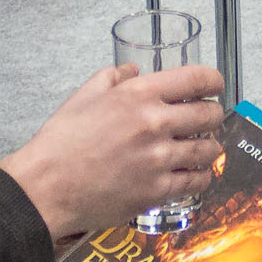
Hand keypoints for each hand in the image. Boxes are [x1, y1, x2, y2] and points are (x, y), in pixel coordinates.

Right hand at [0, 64, 225, 243]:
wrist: (46, 187)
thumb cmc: (61, 140)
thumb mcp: (84, 95)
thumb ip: (113, 77)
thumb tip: (133, 70)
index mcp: (139, 95)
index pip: (197, 79)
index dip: (214, 81)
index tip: (216, 86)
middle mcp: (155, 124)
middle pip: (210, 115)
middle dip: (213, 115)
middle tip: (207, 119)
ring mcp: (159, 160)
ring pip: (208, 150)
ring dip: (209, 147)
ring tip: (202, 148)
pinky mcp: (157, 191)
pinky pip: (196, 181)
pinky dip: (201, 176)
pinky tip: (194, 173)